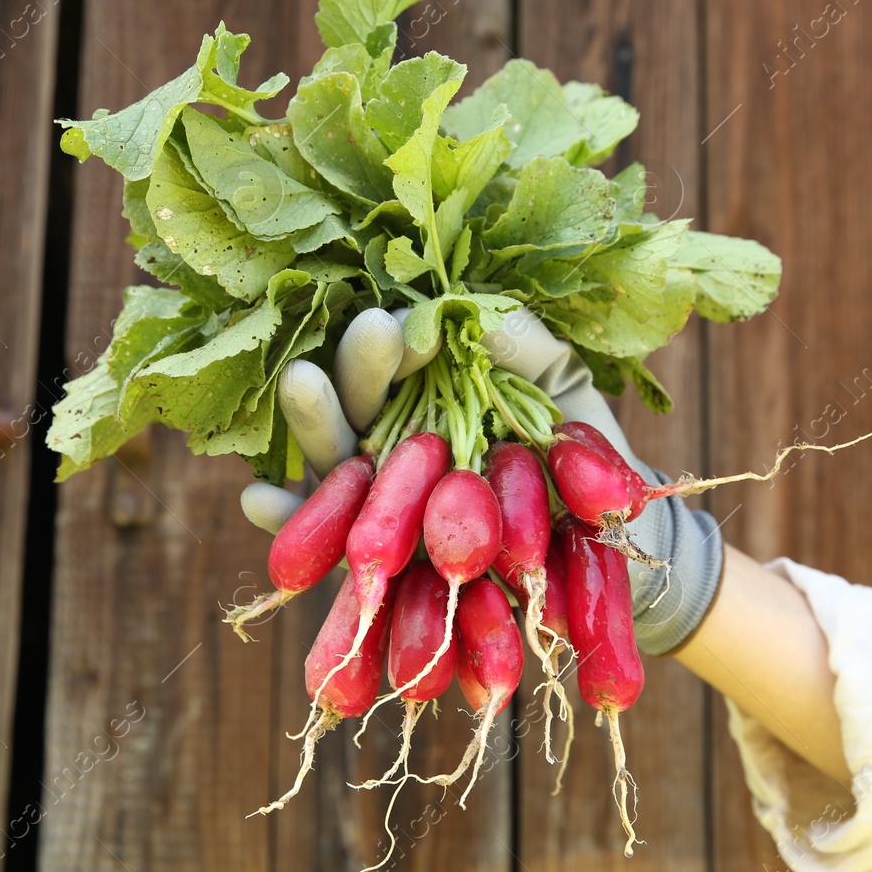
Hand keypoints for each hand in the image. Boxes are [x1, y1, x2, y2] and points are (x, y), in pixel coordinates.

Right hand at [239, 307, 723, 655]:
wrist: (611, 556)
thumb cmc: (586, 468)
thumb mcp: (567, 397)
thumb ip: (528, 349)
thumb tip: (472, 310)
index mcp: (439, 398)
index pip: (398, 360)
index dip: (390, 341)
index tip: (392, 322)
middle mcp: (402, 445)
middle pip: (361, 403)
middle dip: (353, 370)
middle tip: (360, 334)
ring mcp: (387, 503)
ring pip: (338, 462)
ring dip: (315, 425)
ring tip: (300, 382)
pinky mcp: (382, 562)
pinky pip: (329, 543)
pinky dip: (292, 522)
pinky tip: (259, 500)